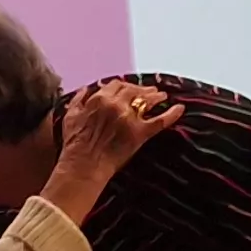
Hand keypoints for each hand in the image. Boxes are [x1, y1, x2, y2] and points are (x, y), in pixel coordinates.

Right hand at [44, 82, 179, 222]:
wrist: (83, 165)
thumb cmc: (75, 145)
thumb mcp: (70, 117)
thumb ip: (78, 100)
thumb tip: (85, 90)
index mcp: (99, 99)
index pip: (116, 85)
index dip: (125, 86)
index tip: (129, 89)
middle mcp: (115, 104)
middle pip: (133, 90)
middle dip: (142, 89)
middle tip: (150, 91)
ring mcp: (129, 118)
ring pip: (146, 101)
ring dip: (155, 96)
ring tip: (162, 96)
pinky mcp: (139, 133)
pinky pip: (160, 121)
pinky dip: (171, 114)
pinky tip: (180, 109)